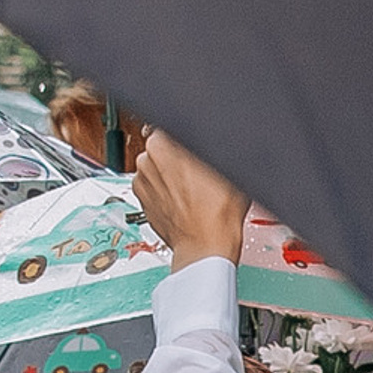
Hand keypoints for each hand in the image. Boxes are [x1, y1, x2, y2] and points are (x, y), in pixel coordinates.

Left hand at [130, 126, 248, 270]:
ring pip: (158, 165)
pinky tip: (186, 199)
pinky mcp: (141, 199)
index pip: (174, 123)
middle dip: (180, 153)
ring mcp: (141, 181)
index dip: (191, 134)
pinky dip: (166, 189)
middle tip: (202, 168)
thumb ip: (221, 143)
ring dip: (172, 172)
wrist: (206, 249)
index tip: (201, 145)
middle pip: (164, 144)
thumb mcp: (232, 167)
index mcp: (163, 142)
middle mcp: (146, 159)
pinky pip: (155, 185)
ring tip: (196, 188)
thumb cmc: (219, 214)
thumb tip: (223, 130)